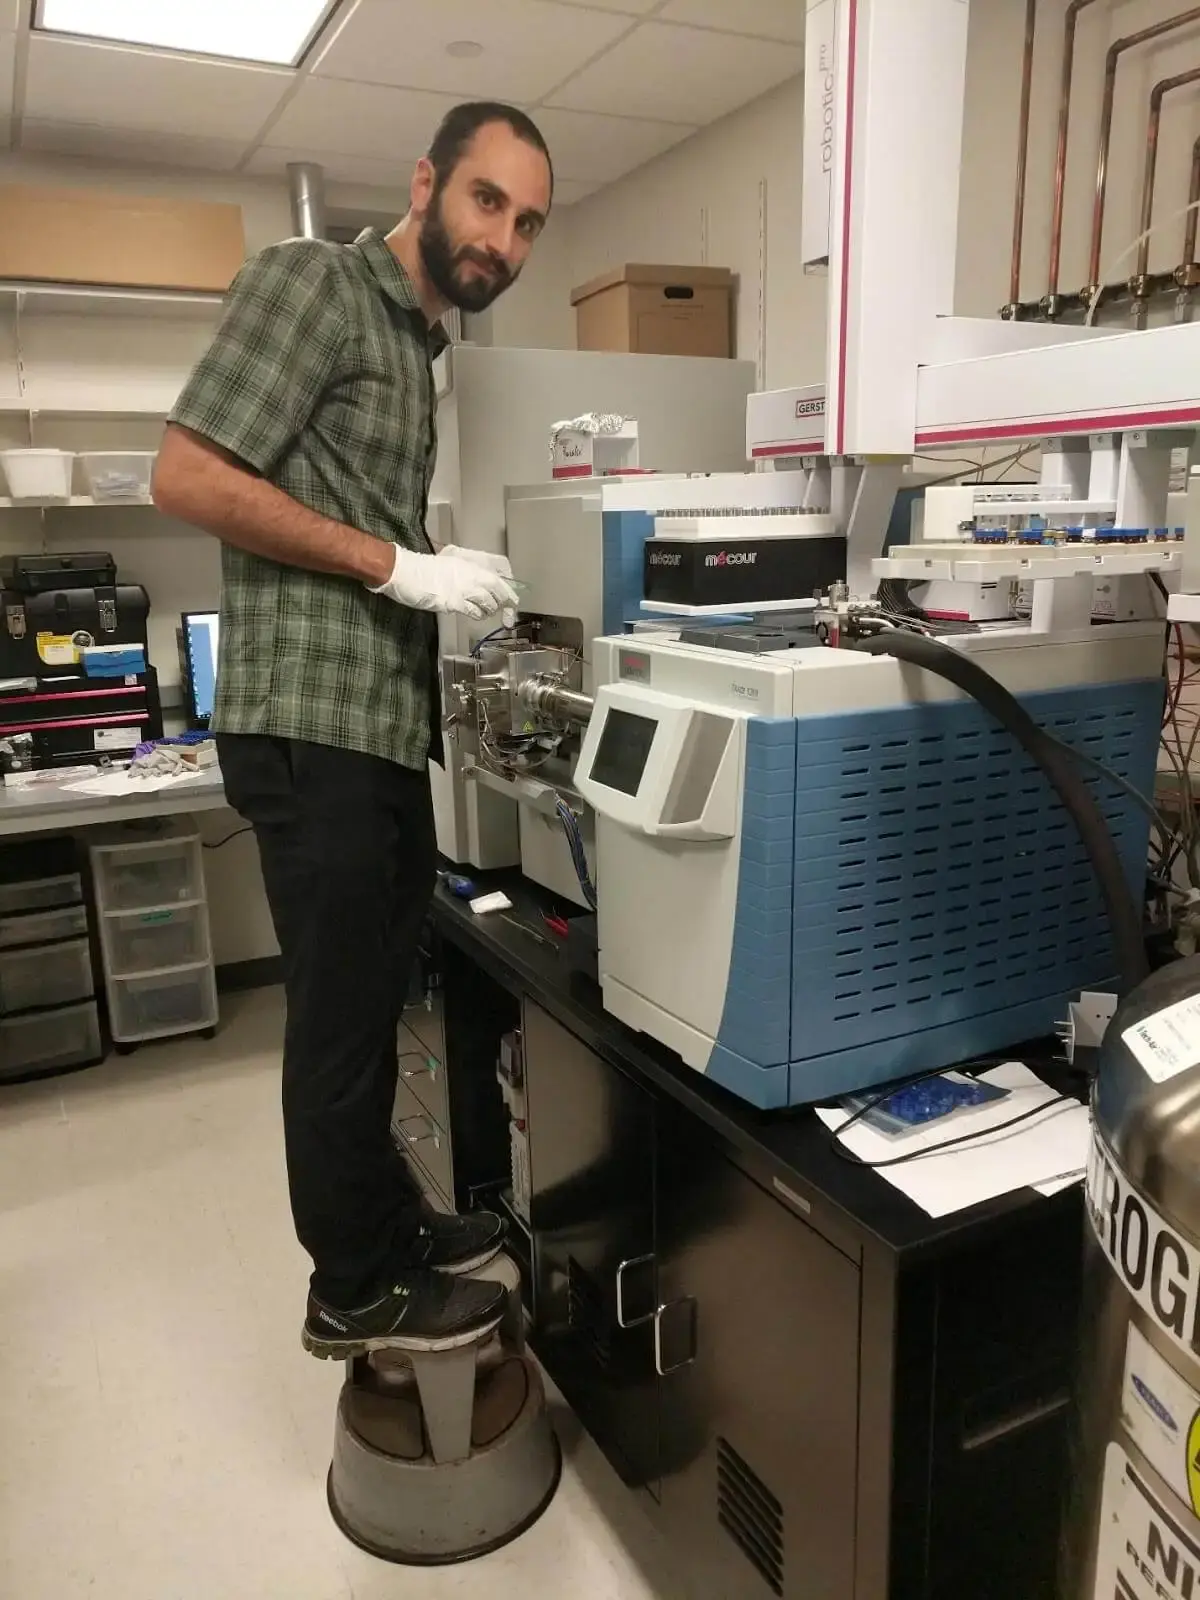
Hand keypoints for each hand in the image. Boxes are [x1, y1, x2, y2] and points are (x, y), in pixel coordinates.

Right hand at [369, 546, 517, 619]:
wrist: (406, 572)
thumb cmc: (424, 566)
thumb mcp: (449, 560)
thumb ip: (465, 568)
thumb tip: (476, 578)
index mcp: (469, 563)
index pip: (499, 574)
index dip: (508, 588)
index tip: (512, 597)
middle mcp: (471, 575)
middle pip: (498, 590)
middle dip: (503, 601)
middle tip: (504, 609)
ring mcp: (464, 589)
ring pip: (488, 602)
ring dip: (490, 609)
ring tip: (486, 611)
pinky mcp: (455, 602)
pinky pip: (474, 611)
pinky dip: (478, 614)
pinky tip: (476, 615)